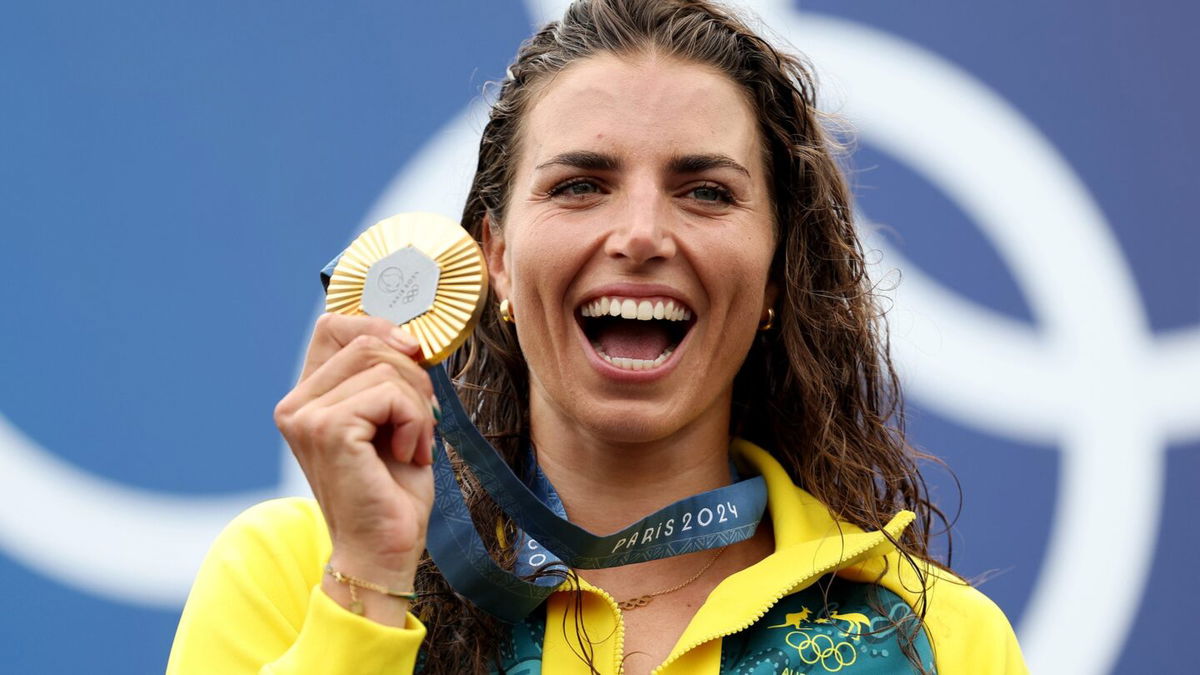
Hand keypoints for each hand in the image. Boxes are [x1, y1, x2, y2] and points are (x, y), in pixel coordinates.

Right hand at [273, 313, 435, 622]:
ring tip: (413, 445)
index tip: (414, 355)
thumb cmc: (391, 492)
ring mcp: (306, 416)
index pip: (334, 325)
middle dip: (412, 375)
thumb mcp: (393, 419)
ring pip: (383, 364)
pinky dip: (416, 421)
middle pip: (367, 342)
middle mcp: (296, 404)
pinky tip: (409, 455)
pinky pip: (390, 394)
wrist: (383, 552)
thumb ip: (389, 376)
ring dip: (417, 404)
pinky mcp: (328, 429)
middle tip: (422, 421)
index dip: (380, 328)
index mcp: (307, 397)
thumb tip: (410, 337)